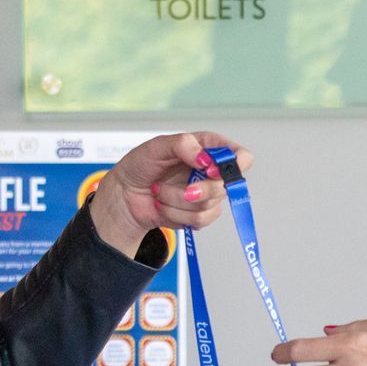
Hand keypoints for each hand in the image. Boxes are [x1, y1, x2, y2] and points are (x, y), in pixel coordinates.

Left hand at [91, 132, 253, 257]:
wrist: (125, 195)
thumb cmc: (140, 166)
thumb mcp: (157, 146)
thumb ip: (183, 145)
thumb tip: (205, 159)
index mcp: (207, 149)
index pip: (241, 156)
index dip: (233, 165)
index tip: (210, 170)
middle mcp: (211, 172)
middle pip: (227, 186)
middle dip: (200, 190)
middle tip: (184, 189)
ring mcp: (206, 195)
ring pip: (209, 206)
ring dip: (178, 202)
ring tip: (161, 192)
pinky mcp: (199, 215)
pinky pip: (200, 220)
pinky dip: (177, 215)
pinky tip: (165, 206)